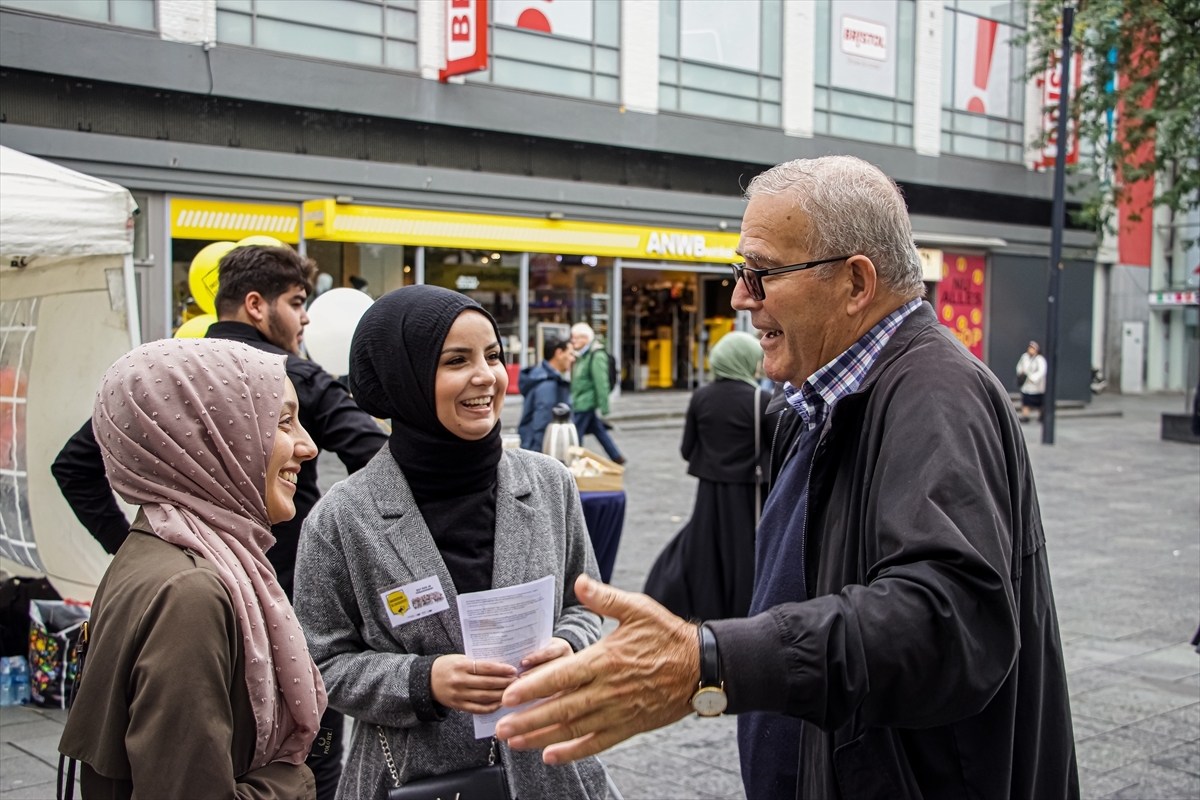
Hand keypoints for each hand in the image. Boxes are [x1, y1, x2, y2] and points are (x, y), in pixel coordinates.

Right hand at [431, 655, 517, 714]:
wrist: (426, 680)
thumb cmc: (446, 666)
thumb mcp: (459, 659)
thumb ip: (476, 663)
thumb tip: (500, 666)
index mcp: (461, 666)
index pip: (485, 668)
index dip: (501, 669)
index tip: (513, 670)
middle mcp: (460, 681)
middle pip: (487, 683)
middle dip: (505, 682)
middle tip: (518, 681)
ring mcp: (459, 695)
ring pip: (484, 697)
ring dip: (501, 695)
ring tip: (512, 692)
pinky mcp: (458, 706)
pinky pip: (477, 709)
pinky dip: (490, 707)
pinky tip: (500, 703)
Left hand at [495, 574, 698, 763]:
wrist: (702, 667)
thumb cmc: (668, 635)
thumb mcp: (638, 608)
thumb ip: (605, 598)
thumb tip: (579, 581)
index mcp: (606, 659)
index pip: (561, 677)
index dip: (533, 687)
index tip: (509, 695)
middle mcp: (608, 689)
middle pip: (561, 708)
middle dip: (527, 719)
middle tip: (500, 726)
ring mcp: (618, 711)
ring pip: (574, 728)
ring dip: (542, 737)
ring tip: (516, 741)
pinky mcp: (629, 725)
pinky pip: (598, 743)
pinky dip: (574, 752)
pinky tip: (551, 755)